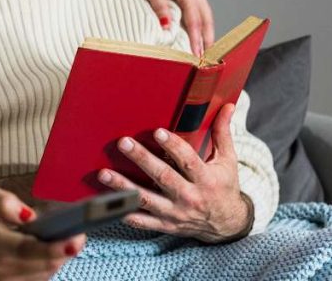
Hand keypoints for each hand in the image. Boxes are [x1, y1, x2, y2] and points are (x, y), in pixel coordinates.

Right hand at [0, 183, 85, 279]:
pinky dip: (50, 264)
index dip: (53, 247)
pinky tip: (52, 249)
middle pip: (42, 264)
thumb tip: (28, 214)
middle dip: (65, 251)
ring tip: (66, 237)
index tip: (75, 240)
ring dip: (59, 257)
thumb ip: (1, 201)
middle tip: (80, 233)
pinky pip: (40, 278)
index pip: (25, 249)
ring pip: (45, 273)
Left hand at [97, 104, 252, 242]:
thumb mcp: (227, 161)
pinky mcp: (165, 225)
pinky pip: (141, 221)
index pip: (188, 161)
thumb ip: (222, 133)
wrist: (226, 225)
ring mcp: (175, 213)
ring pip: (146, 199)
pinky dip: (124, 212)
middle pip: (163, 177)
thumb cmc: (224, 187)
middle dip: (142, 159)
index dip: (173, 146)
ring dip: (123, 186)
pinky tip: (108, 201)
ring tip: (104, 173)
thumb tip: (228, 106)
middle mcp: (190, 197)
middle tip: (124, 143)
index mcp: (206, 180)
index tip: (158, 132)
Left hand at [103, 0, 213, 55]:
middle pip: (206, 20)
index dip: (196, 40)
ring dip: (206, 31)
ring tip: (205, 49)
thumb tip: (166, 28)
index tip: (197, 56)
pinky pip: (200, 9)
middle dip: (208, 39)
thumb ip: (160, 8)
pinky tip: (198, 31)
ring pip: (205, 15)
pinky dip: (201, 22)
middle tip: (207, 58)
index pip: (195, 22)